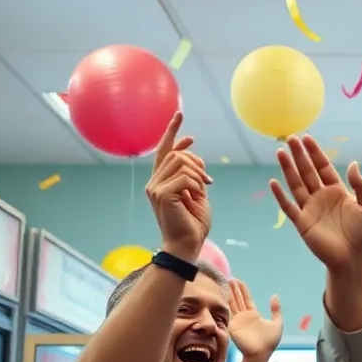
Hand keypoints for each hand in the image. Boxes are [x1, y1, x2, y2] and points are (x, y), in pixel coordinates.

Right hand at [145, 112, 211, 259]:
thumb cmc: (193, 224)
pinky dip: (196, 185)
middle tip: (208, 181)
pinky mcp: (162, 194)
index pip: (164, 151)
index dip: (173, 133)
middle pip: (176, 154)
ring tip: (203, 190)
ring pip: (180, 162)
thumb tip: (196, 157)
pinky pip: (185, 177)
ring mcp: (155, 188)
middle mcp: (154, 183)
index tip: (181, 116)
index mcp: (161, 182)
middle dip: (196, 162)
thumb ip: (195, 176)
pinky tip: (197, 197)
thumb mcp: (198, 194)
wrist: (187, 245)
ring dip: (197, 174)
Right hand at [227, 279, 282, 360]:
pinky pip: (228, 313)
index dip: (243, 290)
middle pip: (238, 299)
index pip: (247, 299)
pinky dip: (225, 305)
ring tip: (225, 283)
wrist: (260, 354)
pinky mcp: (233, 326)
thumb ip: (276, 310)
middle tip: (230, 278)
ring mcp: (237, 321)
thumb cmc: (269, 342)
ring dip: (229, 294)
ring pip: (232, 304)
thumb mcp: (277, 324)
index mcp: (254, 315)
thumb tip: (275, 295)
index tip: (238, 281)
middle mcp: (244, 316)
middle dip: (234, 289)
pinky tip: (223, 296)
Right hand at [270, 136, 361, 270]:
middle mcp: (322, 197)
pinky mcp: (302, 223)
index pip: (323, 167)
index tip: (306, 138)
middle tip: (291, 138)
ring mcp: (310, 209)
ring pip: (296, 184)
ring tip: (280, 152)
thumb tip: (353, 164)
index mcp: (337, 191)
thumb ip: (361, 185)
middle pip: (307, 171)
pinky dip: (281, 195)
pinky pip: (289, 207)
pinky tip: (274, 182)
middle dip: (299, 155)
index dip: (315, 153)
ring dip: (288, 169)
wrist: (354, 257)